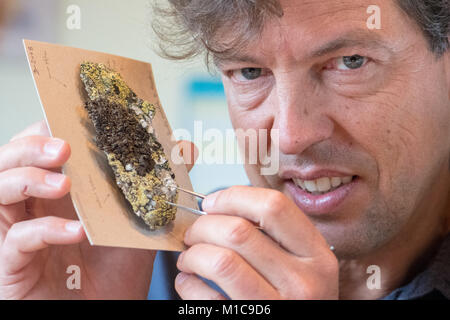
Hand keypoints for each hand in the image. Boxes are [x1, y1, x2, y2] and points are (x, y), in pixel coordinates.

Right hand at [0, 120, 196, 299]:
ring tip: (66, 184)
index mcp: (55, 189)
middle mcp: (31, 205)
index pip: (36, 146)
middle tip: (65, 148)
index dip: (47, 130)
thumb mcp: (138, 219)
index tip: (74, 123)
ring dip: (30, 179)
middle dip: (32, 147)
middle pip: (8, 159)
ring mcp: (15, 232)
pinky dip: (44, 230)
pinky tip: (75, 231)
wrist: (109, 308)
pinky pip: (15, 240)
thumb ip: (155, 183)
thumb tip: (185, 148)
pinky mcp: (12, 264)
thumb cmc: (116, 266)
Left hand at [175, 186, 338, 299]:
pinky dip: (187, 284)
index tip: (212, 202)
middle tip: (193, 233)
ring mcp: (276, 308)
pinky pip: (206, 298)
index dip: (234, 197)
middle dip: (203, 226)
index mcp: (316, 255)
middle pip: (238, 231)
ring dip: (193, 254)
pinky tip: (189, 281)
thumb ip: (276, 235)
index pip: (274, 207)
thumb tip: (220, 207)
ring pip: (220, 261)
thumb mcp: (303, 264)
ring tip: (189, 258)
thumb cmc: (295, 297)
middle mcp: (303, 282)